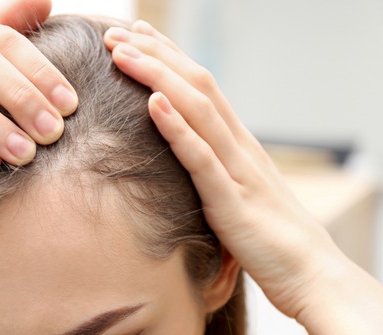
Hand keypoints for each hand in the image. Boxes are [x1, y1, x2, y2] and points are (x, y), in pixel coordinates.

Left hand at [104, 21, 382, 333]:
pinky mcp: (232, 202)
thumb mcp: (238, 190)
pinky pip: (201, 158)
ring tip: (125, 53)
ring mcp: (237, 171)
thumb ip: (215, 167)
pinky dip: (177, 128)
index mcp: (238, 144)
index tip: (138, 36)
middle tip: (117, 33)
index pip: (201, 87)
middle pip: (196, 86)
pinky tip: (154, 103)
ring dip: (158, 77)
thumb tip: (187, 152)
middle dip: (156, 55)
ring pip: (197, 111)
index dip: (169, 57)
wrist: (310, 273)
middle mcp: (239, 147)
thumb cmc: (270, 235)